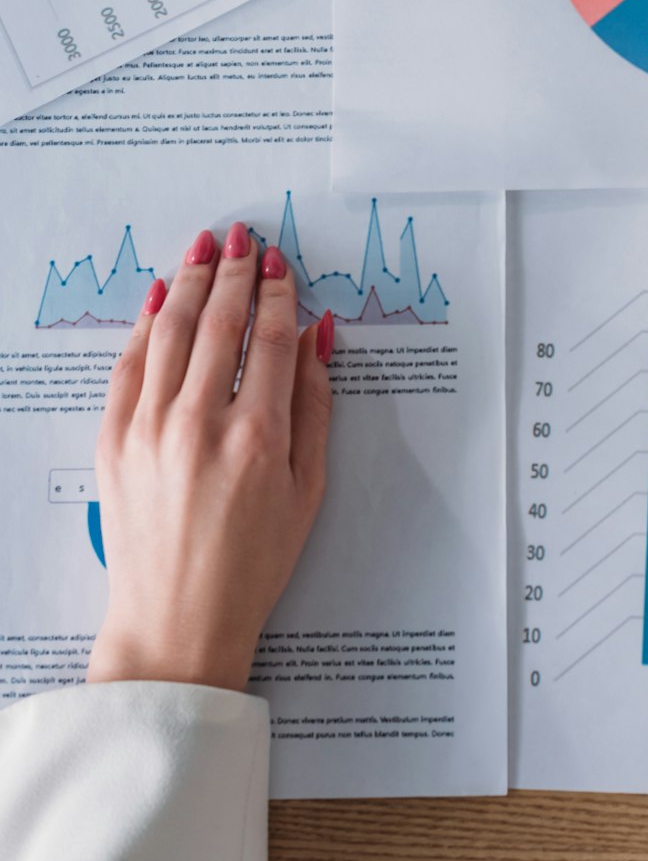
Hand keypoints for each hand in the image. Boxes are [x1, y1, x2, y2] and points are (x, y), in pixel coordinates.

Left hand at [87, 223, 332, 692]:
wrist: (175, 624)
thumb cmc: (252, 565)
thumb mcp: (308, 488)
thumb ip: (315, 404)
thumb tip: (320, 334)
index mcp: (259, 438)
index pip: (272, 338)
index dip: (278, 292)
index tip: (279, 263)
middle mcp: (201, 425)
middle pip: (220, 322)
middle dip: (234, 271)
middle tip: (242, 236)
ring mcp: (150, 431)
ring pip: (171, 331)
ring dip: (190, 280)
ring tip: (203, 246)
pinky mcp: (113, 442)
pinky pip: (129, 364)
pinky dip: (145, 323)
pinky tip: (160, 295)